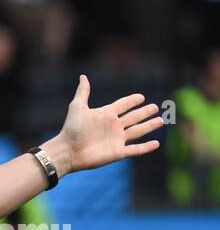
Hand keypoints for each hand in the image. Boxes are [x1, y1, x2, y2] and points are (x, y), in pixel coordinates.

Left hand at [46, 76, 163, 175]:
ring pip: (138, 131)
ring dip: (149, 126)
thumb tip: (83, 76)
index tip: (141, 97)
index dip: (132, 101)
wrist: (67, 151)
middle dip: (144, 112)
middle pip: (133, 117)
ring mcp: (116, 139)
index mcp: (106, 114)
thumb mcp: (77, 107)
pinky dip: (146, 147)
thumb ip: (83, 92)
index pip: (123, 105)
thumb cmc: (71, 129)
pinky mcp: (118, 152)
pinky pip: (136, 149)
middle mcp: (113, 126)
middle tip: (155, 107)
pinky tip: (157, 143)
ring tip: (161, 120)